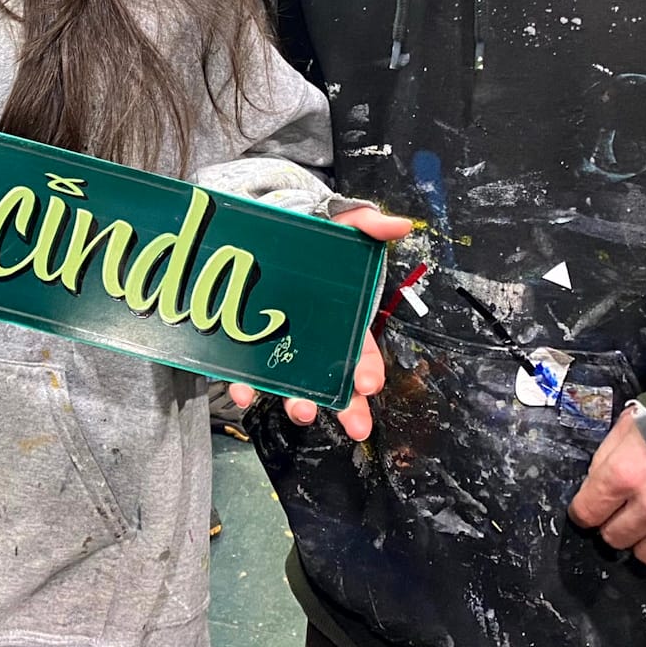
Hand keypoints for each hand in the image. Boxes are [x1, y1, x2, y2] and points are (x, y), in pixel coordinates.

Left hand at [229, 206, 411, 439]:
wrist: (265, 234)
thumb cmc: (311, 240)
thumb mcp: (340, 226)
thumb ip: (368, 224)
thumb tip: (402, 223)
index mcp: (344, 323)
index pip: (363, 355)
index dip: (370, 371)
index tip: (370, 383)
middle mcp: (316, 344)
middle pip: (337, 384)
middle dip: (348, 407)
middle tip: (354, 423)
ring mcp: (282, 350)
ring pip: (296, 386)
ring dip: (299, 403)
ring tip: (303, 409)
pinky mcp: (249, 350)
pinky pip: (248, 374)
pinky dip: (246, 387)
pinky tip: (243, 392)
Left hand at [568, 408, 645, 570]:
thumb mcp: (627, 430)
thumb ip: (606, 459)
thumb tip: (593, 485)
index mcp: (626, 474)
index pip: (587, 511)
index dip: (583, 511)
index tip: (585, 512)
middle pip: (614, 538)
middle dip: (613, 525)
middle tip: (622, 513)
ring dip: (645, 540)